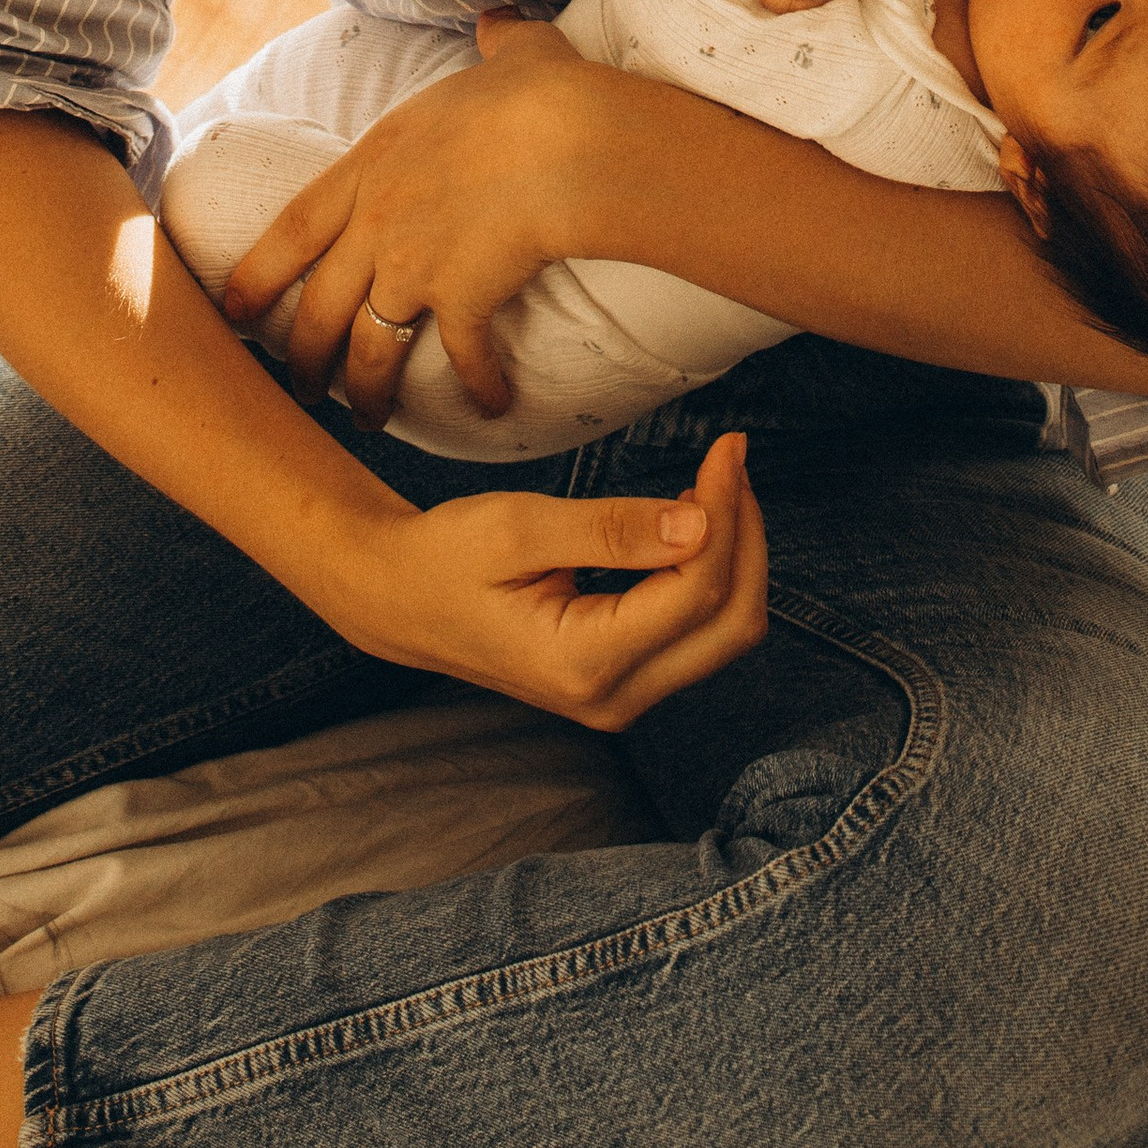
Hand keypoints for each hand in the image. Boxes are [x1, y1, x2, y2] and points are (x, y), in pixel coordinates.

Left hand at [221, 12, 627, 428]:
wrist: (569, 142)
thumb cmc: (537, 95)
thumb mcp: (509, 55)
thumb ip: (497, 42)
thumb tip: (501, 19)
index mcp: (372, 164)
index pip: (292, 229)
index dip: (254, 275)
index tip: (230, 309)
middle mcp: (378, 223)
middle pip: (318, 307)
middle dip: (301, 356)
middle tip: (300, 390)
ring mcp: (415, 266)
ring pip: (370, 348)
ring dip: (367, 392)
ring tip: (369, 421)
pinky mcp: (463, 300)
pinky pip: (461, 360)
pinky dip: (478, 388)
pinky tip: (493, 406)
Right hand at [318, 429, 766, 730]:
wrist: (402, 601)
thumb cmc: (449, 555)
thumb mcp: (520, 527)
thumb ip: (611, 529)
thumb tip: (700, 522)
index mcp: (584, 662)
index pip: (696, 591)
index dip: (725, 513)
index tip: (725, 446)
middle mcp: (613, 699)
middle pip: (732, 623)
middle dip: (745, 534)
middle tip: (730, 459)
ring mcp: (623, 701)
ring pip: (725, 632)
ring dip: (736, 554)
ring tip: (714, 481)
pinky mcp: (626, 684)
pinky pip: (700, 635)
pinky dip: (712, 575)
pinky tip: (692, 521)